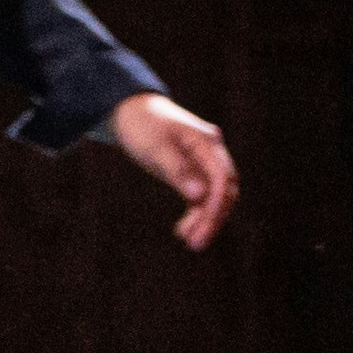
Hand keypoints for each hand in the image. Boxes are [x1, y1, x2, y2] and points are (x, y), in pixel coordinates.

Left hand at [108, 92, 237, 251]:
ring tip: (190, 242)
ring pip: (212, 197)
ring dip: (204, 219)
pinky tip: (183, 230)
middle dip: (213, 218)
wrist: (129, 109)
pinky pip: (200, 196)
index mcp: (206, 143)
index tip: (205, 224)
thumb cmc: (141, 124)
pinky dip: (194, 213)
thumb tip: (199, 197)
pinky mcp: (191, 172)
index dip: (217, 204)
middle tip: (196, 243)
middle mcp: (210, 154)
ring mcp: (202, 163)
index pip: (222, 178)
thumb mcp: (154, 146)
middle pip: (222, 191)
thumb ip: (177, 171)